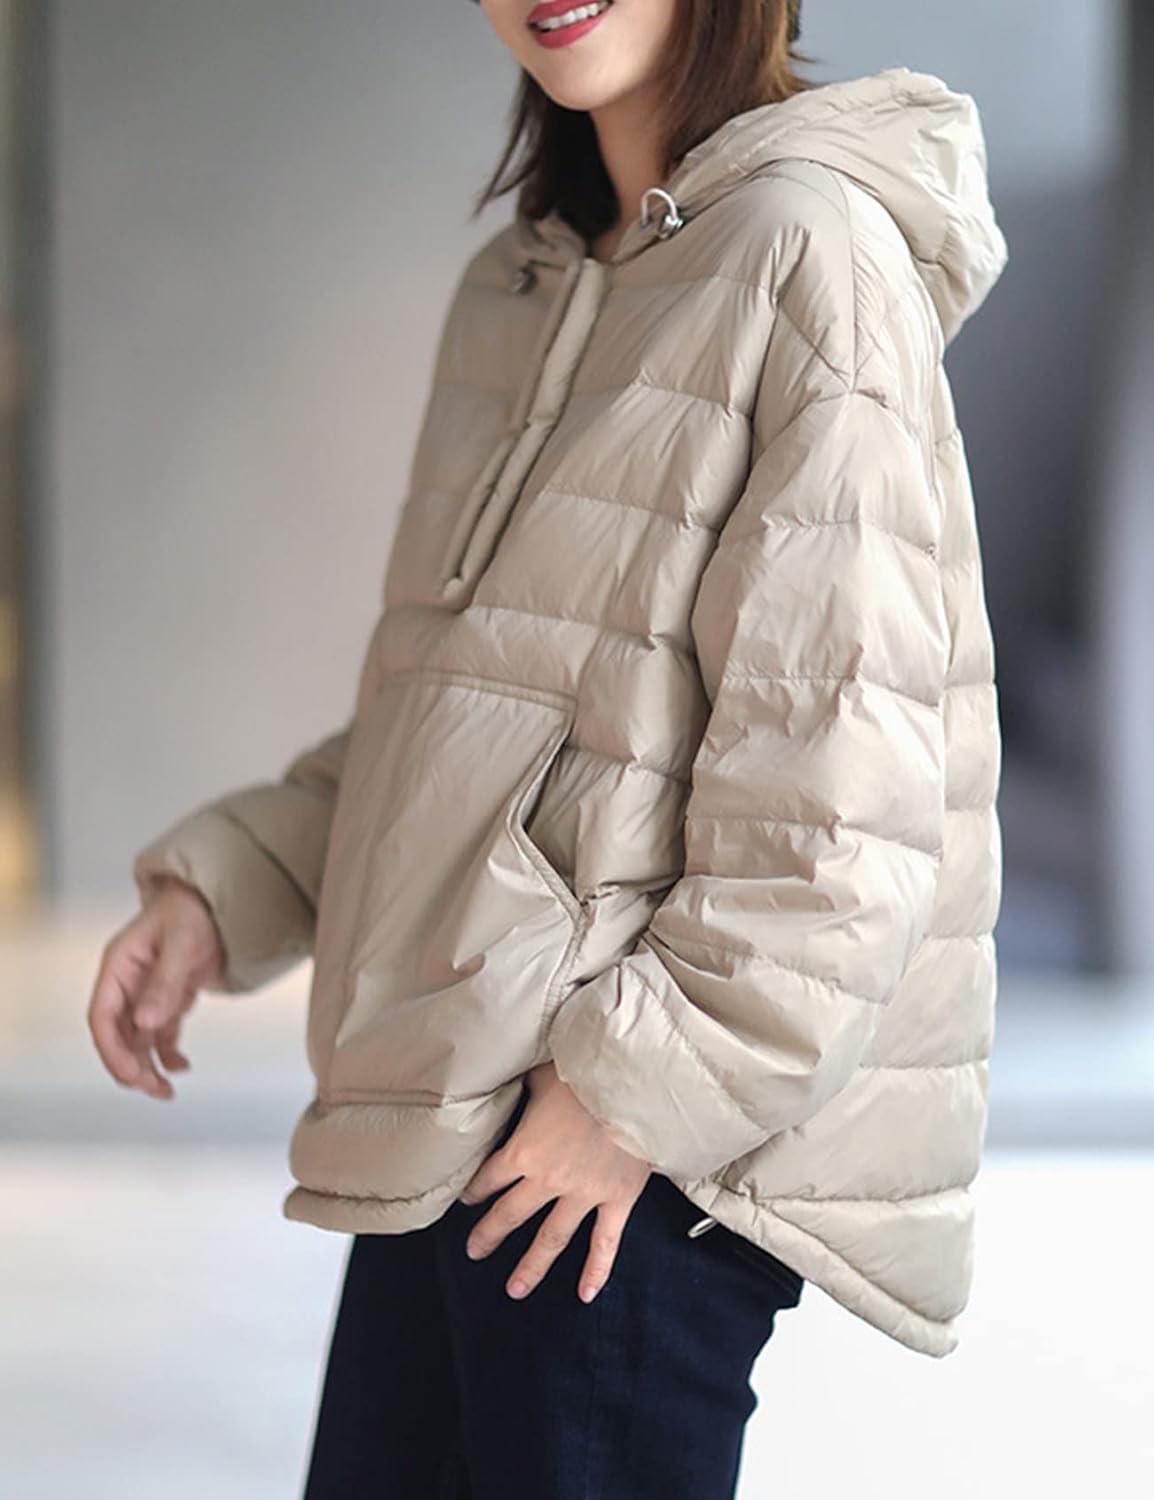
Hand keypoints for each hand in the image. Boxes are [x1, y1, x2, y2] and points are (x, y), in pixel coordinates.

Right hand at [86, 876, 225, 1098]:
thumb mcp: (182, 943)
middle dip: (131, 1065)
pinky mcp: (168, 998)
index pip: (102, 1016)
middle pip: (117, 1034)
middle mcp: (128, 984)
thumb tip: (146, 1022)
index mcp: (119, 966)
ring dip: (148, 1066)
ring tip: (166, 1091)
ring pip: (138, 1039)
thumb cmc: (192, 910)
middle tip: (153, 1088)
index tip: (130, 1073)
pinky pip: (162, 1033)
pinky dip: (169, 1053)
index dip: (111, 1048)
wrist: (216, 899)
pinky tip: (181, 1067)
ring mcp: (147, 993)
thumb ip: (165, 982)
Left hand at [456, 1059, 652, 1303]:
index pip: (490, 1177)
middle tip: (475, 1251)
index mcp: (524, 1149)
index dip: (475, 1190)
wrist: (634, 1086)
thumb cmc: (586, 1073)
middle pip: (511, 1214)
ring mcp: (583, 1194)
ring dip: (531, 1266)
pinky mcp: (616, 1200)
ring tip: (515, 1289)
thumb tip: (511, 1077)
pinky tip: (584, 1294)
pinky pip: (604, 1243)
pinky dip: (596, 1270)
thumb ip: (525, 1086)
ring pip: (551, 1238)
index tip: (466, 1199)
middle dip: (490, 1234)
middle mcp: (548, 1179)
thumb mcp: (543, 1074)